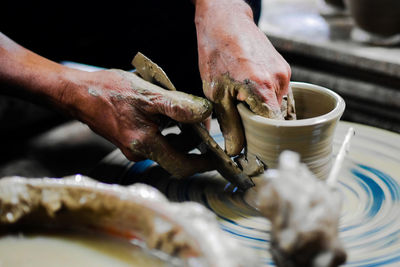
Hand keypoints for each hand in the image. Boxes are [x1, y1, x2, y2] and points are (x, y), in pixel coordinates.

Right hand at [64, 69, 212, 176]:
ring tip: (189, 115)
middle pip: (177, 156)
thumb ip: (178, 106)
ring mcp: (134, 147)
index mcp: (145, 145)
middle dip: (194, 143)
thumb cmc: (109, 91)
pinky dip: (168, 129)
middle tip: (204, 125)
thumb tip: (204, 113)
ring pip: (167, 146)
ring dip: (182, 134)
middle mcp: (140, 152)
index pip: (182, 165)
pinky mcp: (130, 140)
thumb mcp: (148, 95)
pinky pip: (156, 139)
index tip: (218, 156)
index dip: (203, 163)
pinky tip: (169, 114)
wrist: (78, 93)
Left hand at [194, 0, 290, 154]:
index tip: (253, 147)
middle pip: (278, 119)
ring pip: (279, 107)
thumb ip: (229, 123)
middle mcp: (279, 80)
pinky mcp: (284, 68)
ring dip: (265, 113)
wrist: (225, 19)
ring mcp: (284, 73)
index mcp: (262, 87)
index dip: (264, 140)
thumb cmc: (216, 51)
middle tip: (243, 127)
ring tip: (244, 106)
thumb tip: (235, 150)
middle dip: (262, 127)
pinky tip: (251, 95)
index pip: (274, 128)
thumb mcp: (215, 92)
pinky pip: (280, 94)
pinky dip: (267, 100)